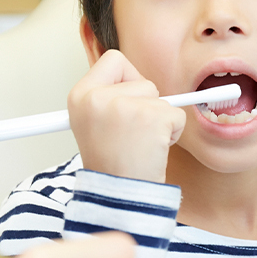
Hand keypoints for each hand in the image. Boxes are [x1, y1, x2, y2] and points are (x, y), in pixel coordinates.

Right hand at [68, 49, 185, 182]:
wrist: (118, 197)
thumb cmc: (112, 164)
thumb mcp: (95, 123)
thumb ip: (111, 97)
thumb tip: (139, 80)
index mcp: (80, 95)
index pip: (114, 60)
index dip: (128, 78)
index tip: (127, 101)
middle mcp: (97, 97)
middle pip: (143, 80)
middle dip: (147, 105)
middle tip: (132, 134)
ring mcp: (124, 106)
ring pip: (162, 99)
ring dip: (159, 121)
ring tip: (141, 144)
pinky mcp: (152, 118)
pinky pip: (176, 114)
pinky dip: (172, 133)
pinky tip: (153, 150)